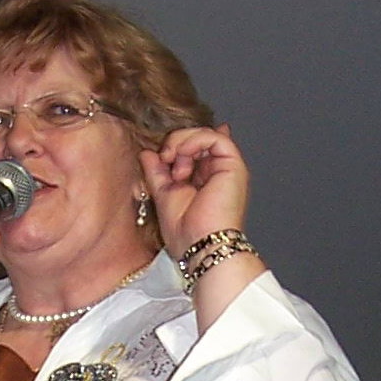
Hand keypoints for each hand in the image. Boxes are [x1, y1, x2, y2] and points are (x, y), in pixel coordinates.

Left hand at [139, 124, 249, 260]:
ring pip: (206, 134)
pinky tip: (181, 153)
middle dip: (175, 144)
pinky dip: (194, 139)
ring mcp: (227, 169)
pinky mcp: (234, 165)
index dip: (174, 146)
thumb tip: (147, 152)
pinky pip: (215, 137)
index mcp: (204, 180)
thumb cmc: (186, 233)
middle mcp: (218, 173)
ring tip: (172, 160)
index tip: (159, 158)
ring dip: (182, 141)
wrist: (200, 246)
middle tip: (164, 160)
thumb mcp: (163, 195)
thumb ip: (156, 172)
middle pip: (197, 140)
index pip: (192, 151)